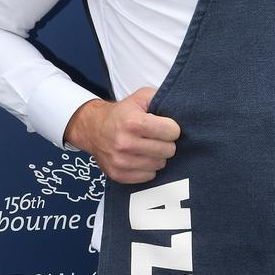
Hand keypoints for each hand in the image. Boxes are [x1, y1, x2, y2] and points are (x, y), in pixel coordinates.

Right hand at [63, 87, 180, 183]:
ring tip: (149, 147)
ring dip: (158, 156)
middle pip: (168, 150)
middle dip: (166, 143)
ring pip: (159, 164)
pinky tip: (141, 157)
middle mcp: (125, 143)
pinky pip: (148, 176)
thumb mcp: (140, 97)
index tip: (166, 126)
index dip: (172, 128)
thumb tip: (180, 108)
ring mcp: (120, 161)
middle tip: (158, 137)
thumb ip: (160, 98)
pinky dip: (148, 168)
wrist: (93, 128)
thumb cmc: (123, 113)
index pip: (171, 132)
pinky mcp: (118, 175)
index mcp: (133, 122)